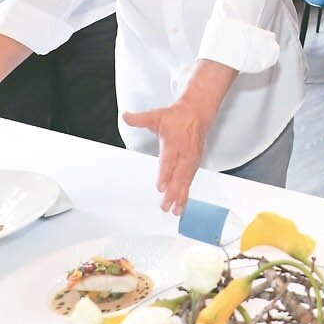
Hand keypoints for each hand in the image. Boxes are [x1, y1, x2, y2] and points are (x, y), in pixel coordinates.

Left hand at [122, 95, 218, 214]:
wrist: (198, 113)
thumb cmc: (178, 116)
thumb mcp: (157, 116)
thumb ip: (140, 119)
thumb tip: (126, 117)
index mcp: (174, 142)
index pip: (169, 160)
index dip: (166, 174)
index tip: (161, 186)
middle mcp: (185, 153)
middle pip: (179, 175)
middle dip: (173, 192)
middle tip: (166, 205)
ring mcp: (191, 159)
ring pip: (187, 180)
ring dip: (182, 196)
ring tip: (176, 210)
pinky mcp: (195, 163)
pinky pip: (191, 180)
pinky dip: (187, 193)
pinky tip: (182, 203)